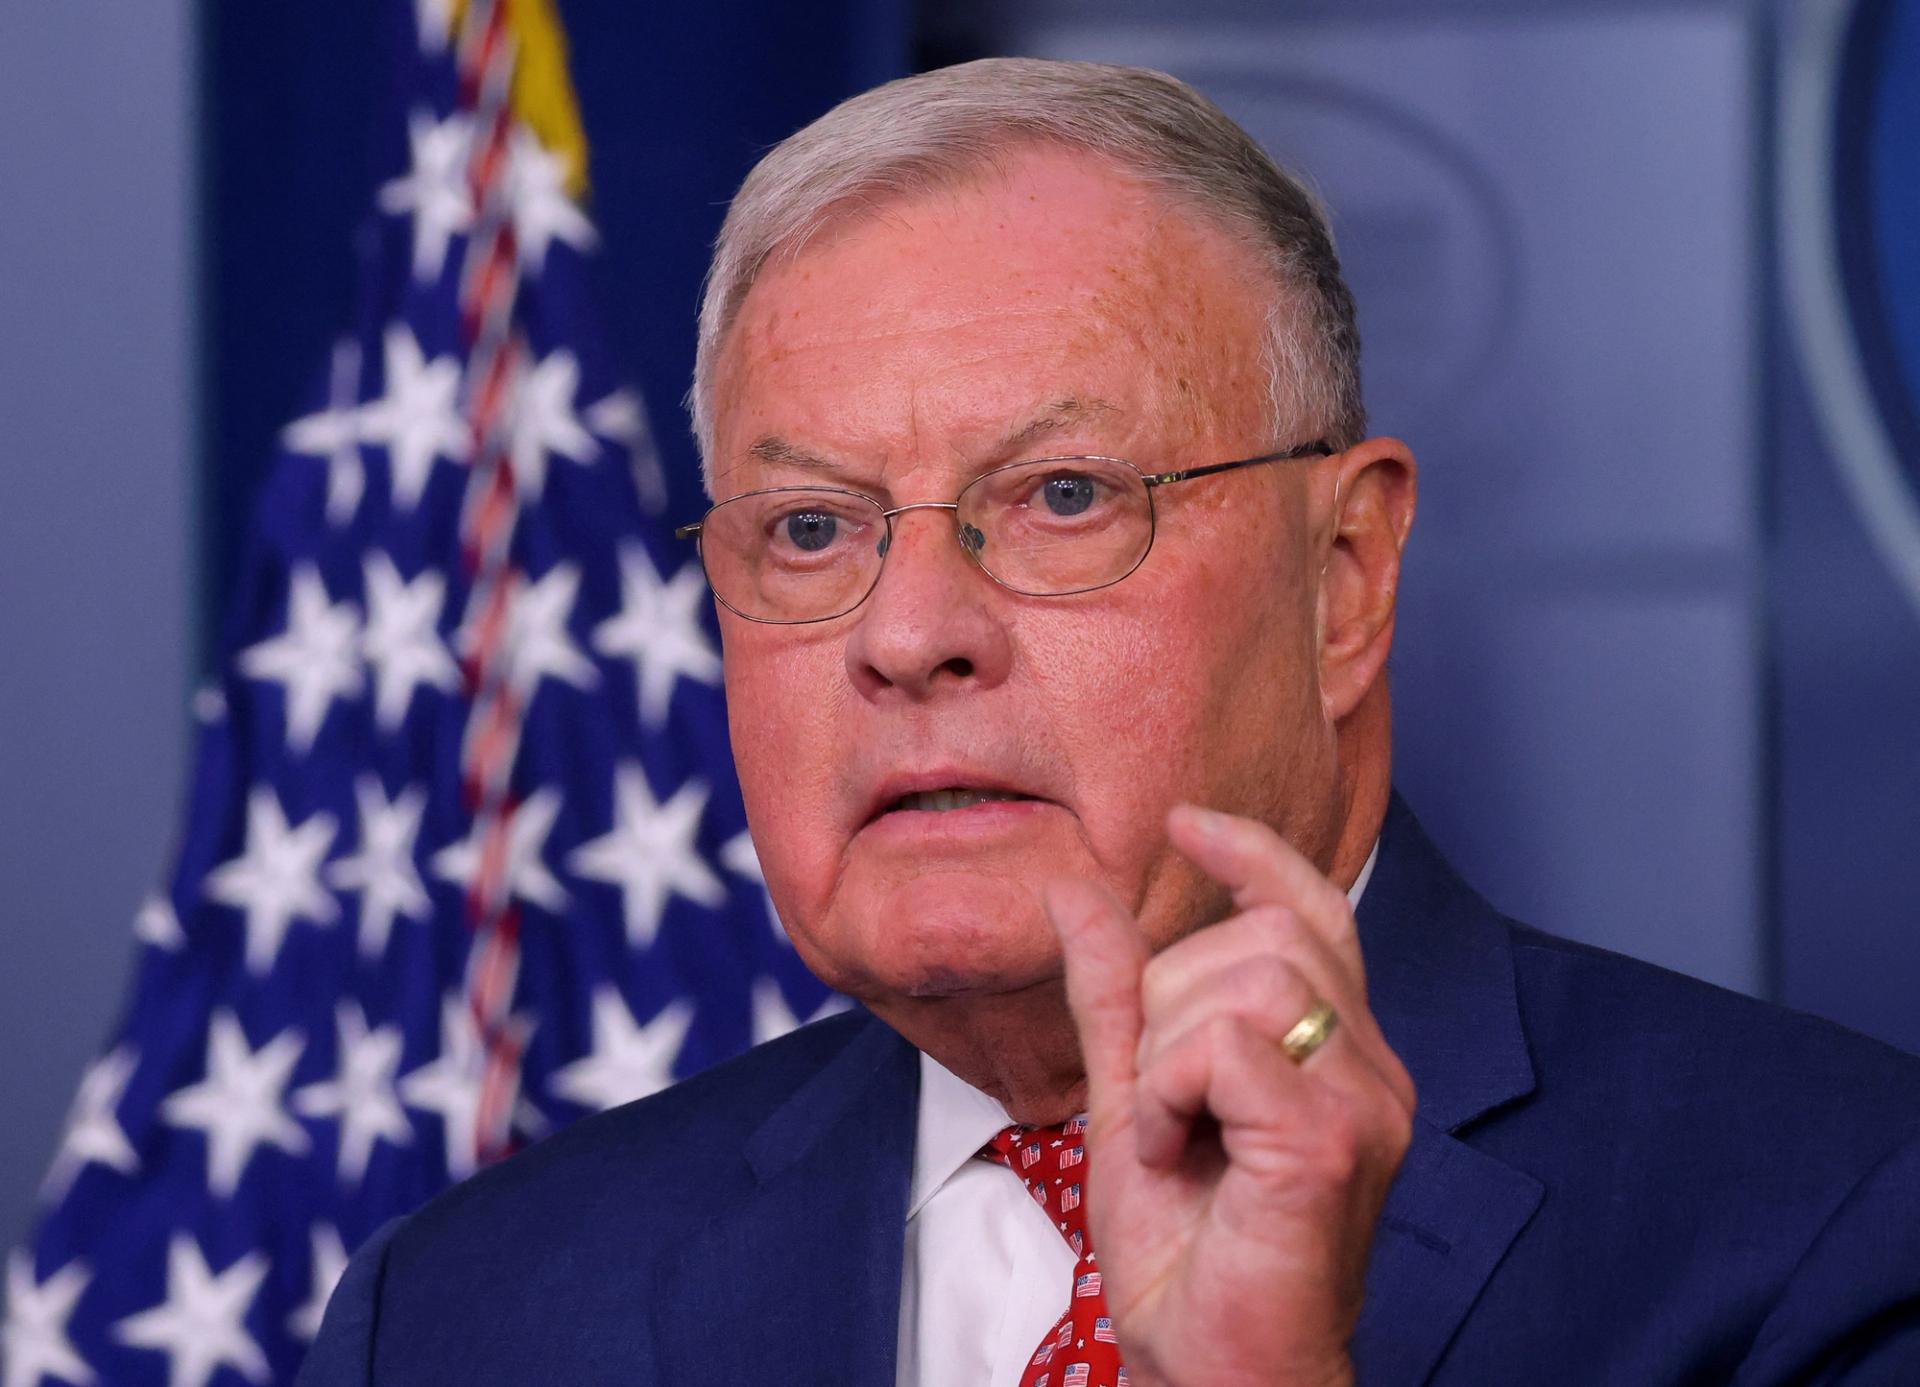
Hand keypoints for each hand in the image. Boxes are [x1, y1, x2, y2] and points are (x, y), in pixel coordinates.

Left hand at [1045, 804, 1415, 1386]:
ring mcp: (1365, 1103)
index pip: (1314, 910)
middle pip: (1263, 938)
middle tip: (1160, 1097)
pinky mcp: (1332, 1141)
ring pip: (1246, 982)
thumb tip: (1075, 888)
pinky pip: (1227, 1049)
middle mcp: (1372, 1068)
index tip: (1185, 825)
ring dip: (1167, 1053)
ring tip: (1169, 1133)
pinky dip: (1169, 1091)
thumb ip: (1114, 994)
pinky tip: (1171, 1151)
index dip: (1254, 854)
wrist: (1213, 1367)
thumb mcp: (1131, 1096)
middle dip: (1173, 998)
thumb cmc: (1187, 1250)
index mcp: (1336, 1052)